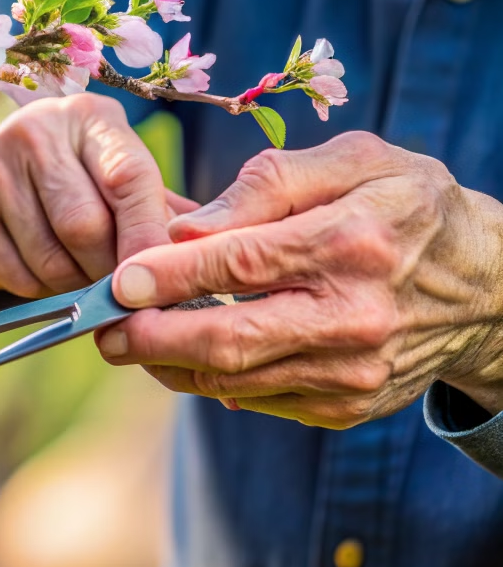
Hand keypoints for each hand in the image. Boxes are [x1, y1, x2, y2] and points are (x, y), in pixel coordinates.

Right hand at [0, 94, 195, 298]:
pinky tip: (47, 278)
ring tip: (85, 279)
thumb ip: (162, 211)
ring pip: (50, 256)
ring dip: (75, 285)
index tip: (166, 276)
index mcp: (91, 117)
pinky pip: (15, 274)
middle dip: (111, 270)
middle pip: (85, 225)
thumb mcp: (120, 177)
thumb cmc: (80, 182)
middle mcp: (37, 131)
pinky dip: (39, 291)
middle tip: (126, 291)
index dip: (146, 234)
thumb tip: (211, 255)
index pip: (128, 177)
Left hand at [95, 132, 502, 424]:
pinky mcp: (347, 405)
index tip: (116, 279)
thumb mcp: (356, 160)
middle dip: (151, 338)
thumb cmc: (408, 207)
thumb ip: (268, 183)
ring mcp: (352, 372)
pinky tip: (185, 354)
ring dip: (169, 363)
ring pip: (234, 379)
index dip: (167, 275)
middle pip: (229, 339)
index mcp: (352, 243)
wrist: (490, 287)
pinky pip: (258, 399)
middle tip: (103, 329)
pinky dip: (212, 379)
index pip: (239, 264)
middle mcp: (354, 317)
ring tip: (127, 341)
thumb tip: (187, 227)